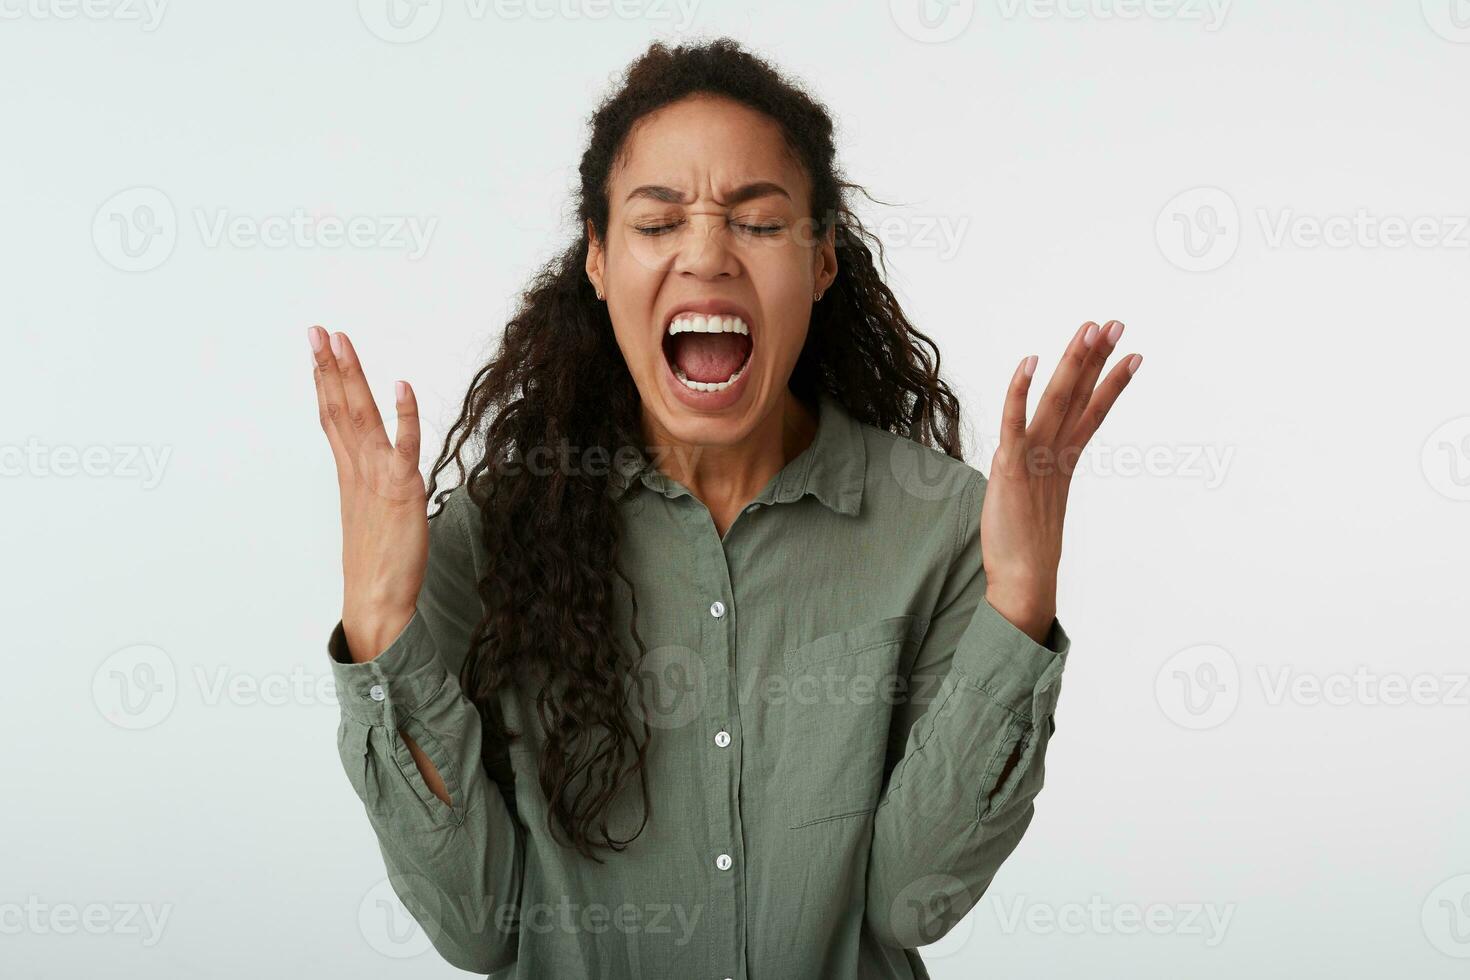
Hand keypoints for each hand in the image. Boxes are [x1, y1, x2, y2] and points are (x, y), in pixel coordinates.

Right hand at [309, 326, 427, 661]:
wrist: (377, 602)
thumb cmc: (377, 564)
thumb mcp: (369, 513)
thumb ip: (371, 485)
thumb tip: (376, 467)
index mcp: (350, 473)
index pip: (332, 417)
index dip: (324, 380)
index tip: (318, 348)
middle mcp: (358, 469)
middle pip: (339, 408)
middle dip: (329, 367)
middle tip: (317, 330)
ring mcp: (377, 478)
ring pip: (360, 417)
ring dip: (352, 378)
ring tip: (341, 342)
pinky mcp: (402, 490)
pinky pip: (403, 446)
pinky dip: (404, 415)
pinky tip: (402, 386)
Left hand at [981, 320, 1140, 643]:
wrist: (1023, 582)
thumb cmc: (1024, 549)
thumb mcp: (1036, 501)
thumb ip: (1039, 477)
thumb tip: (1037, 464)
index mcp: (1064, 461)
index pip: (1091, 412)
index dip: (1110, 382)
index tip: (1130, 355)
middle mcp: (1055, 454)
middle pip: (1081, 397)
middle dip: (1097, 359)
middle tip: (1115, 324)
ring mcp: (1036, 458)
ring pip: (1057, 400)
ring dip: (1073, 362)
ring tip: (1090, 330)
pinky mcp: (1011, 466)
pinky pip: (1016, 422)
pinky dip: (1020, 392)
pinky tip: (1029, 362)